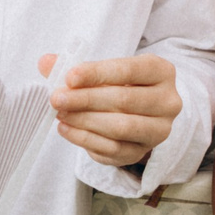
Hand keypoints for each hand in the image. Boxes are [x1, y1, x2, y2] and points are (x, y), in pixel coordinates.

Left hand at [40, 52, 180, 168]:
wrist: (137, 114)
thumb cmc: (120, 86)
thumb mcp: (104, 71)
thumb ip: (75, 67)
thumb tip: (46, 62)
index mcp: (162, 72)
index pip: (129, 70)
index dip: (97, 73)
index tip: (69, 77)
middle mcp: (168, 101)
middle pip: (124, 100)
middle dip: (85, 99)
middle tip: (57, 98)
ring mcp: (158, 130)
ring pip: (120, 127)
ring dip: (84, 120)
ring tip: (60, 113)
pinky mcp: (142, 152)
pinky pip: (112, 148)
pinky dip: (84, 139)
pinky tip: (66, 128)